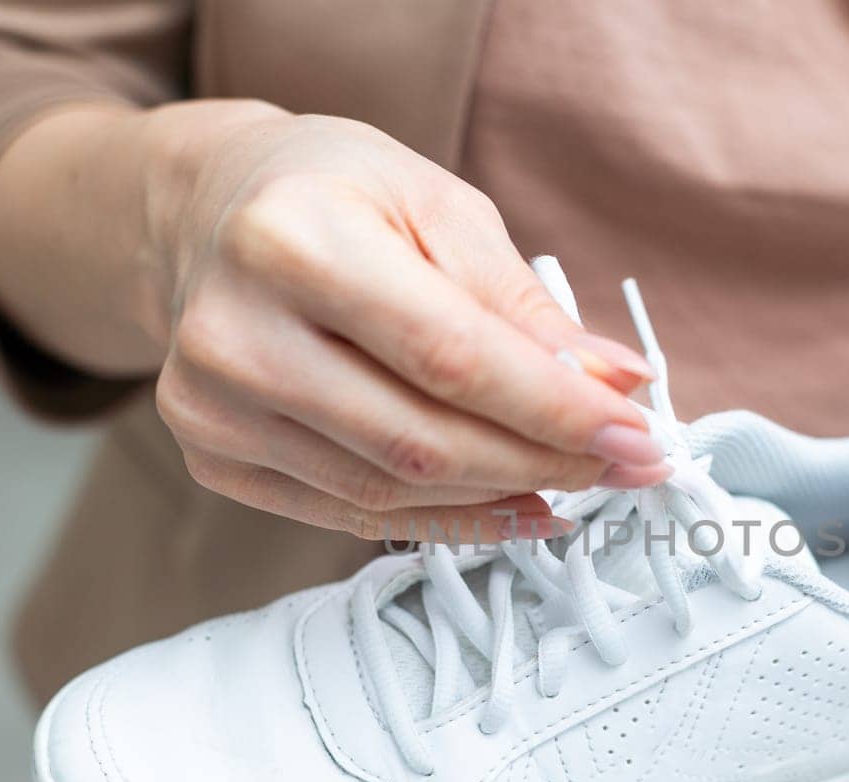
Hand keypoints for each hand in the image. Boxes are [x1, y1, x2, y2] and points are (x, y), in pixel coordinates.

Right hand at [0, 102, 667, 540]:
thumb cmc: (334, 194)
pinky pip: (351, 515)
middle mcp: (234, 332)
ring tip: (574, 480)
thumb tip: (614, 385)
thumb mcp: (440, 206)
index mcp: (292, 240)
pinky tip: (512, 506)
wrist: (211, 214)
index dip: (556, 410)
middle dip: (544, 462)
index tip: (637, 434)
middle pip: (421, 440)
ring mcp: (211, 406)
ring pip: (390, 491)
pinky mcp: (213, 456)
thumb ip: (524, 304)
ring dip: (502, 497)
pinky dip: (446, 521)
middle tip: (623, 465)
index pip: (451, 356)